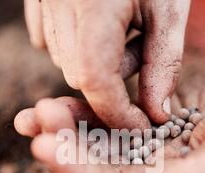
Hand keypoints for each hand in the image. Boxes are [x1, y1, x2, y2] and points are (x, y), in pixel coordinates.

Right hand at [24, 0, 190, 129]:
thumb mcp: (168, 8)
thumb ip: (162, 65)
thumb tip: (156, 114)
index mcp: (93, 9)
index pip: (96, 82)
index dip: (117, 114)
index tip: (140, 128)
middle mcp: (58, 10)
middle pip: (82, 76)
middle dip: (114, 81)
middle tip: (140, 46)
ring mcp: (42, 4)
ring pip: (68, 61)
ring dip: (98, 60)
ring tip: (122, 23)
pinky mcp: (36, 0)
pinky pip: (51, 40)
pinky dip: (78, 43)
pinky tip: (98, 17)